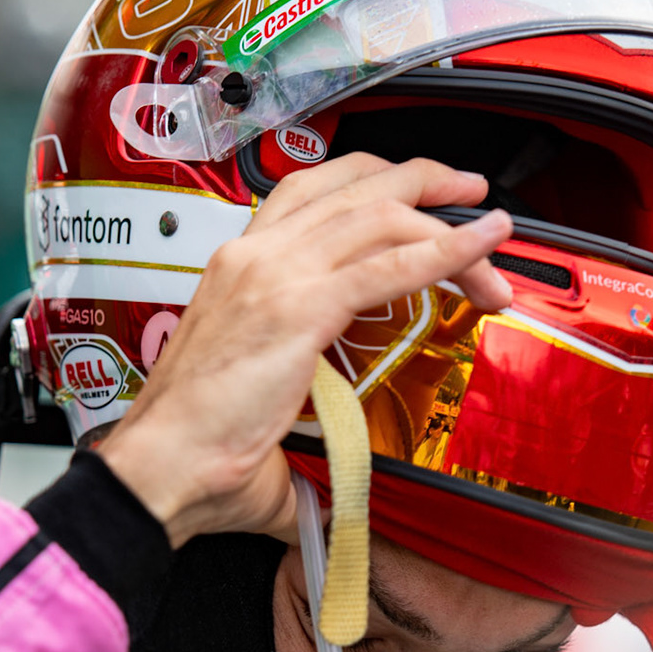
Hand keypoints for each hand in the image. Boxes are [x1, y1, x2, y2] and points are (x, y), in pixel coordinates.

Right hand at [98, 155, 512, 547]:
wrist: (159, 468)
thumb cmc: (195, 444)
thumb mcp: (260, 389)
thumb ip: (306, 394)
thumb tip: (342, 442)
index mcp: (240, 262)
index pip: (318, 190)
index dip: (379, 183)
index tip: (422, 194)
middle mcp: (255, 254)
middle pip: (358, 187)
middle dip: (426, 183)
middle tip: (473, 196)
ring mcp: (274, 273)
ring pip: (382, 217)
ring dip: (450, 228)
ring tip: (494, 242)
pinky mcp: (297, 307)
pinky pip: (388, 265)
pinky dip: (445, 252)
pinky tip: (478, 253)